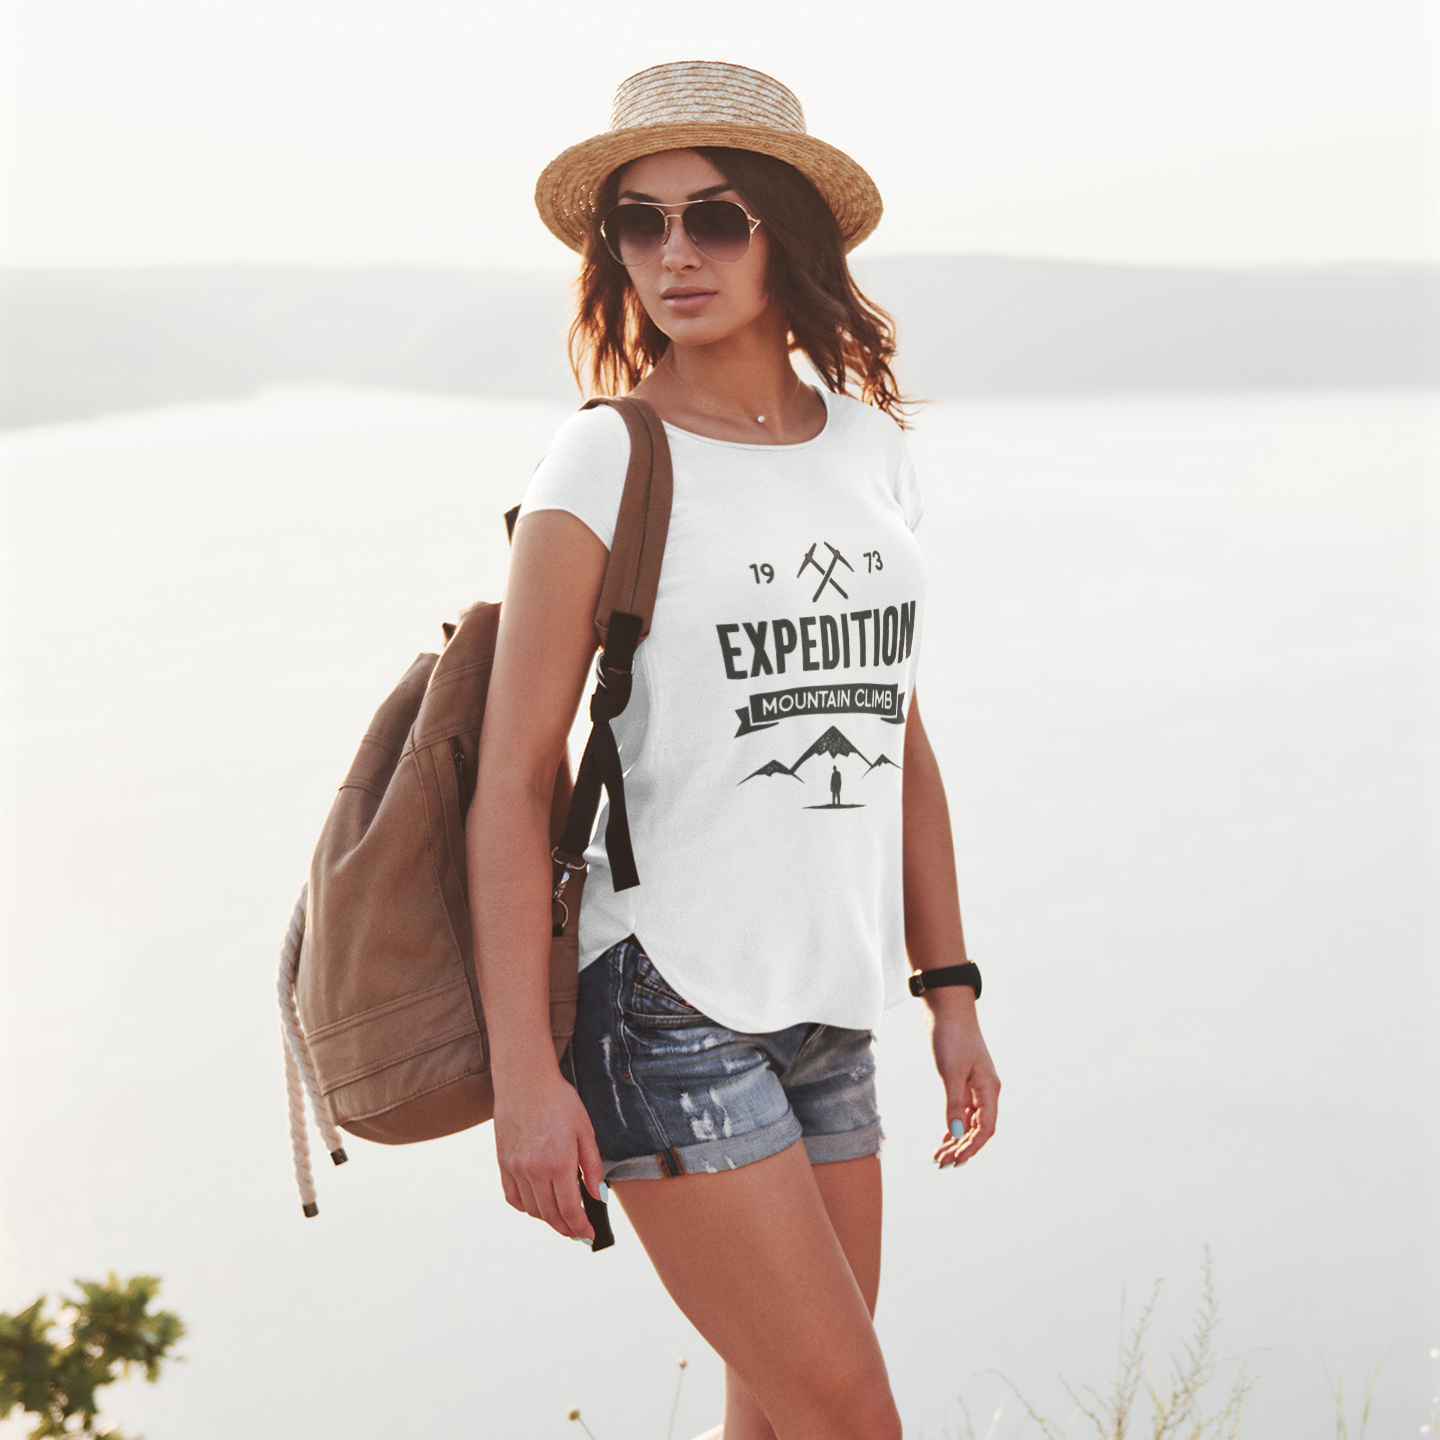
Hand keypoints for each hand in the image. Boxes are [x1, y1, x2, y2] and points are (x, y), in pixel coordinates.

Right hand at [492, 1067, 604, 1240]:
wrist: (525, 1081)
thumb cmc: (559, 1101)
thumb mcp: (584, 1130)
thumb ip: (592, 1167)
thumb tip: (597, 1197)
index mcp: (558, 1163)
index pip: (570, 1210)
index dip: (580, 1227)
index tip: (589, 1235)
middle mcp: (534, 1170)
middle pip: (550, 1215)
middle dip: (566, 1228)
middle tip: (578, 1232)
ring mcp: (516, 1169)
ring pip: (532, 1210)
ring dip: (548, 1219)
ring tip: (561, 1217)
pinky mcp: (503, 1164)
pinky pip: (513, 1198)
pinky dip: (527, 1207)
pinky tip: (538, 1204)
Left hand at [927, 996, 999, 1168]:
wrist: (947, 1008)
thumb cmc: (951, 1037)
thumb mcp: (951, 1072)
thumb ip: (954, 1104)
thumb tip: (956, 1135)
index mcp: (989, 1089)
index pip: (985, 1129)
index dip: (971, 1148)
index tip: (954, 1161)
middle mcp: (986, 1090)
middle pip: (978, 1129)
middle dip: (962, 1148)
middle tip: (940, 1163)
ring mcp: (976, 1085)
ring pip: (970, 1121)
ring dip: (956, 1139)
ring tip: (939, 1155)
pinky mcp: (964, 1079)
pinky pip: (963, 1110)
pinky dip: (955, 1124)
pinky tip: (945, 1136)